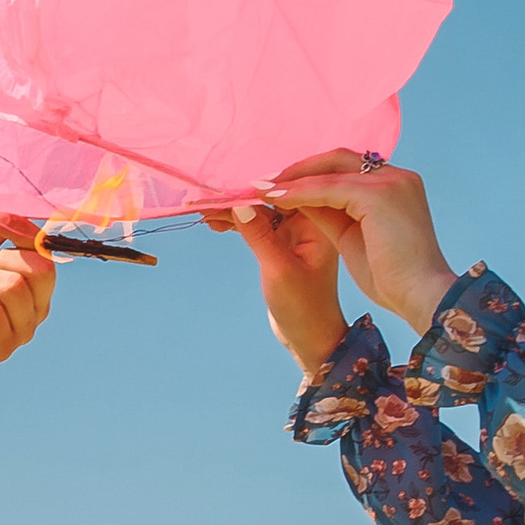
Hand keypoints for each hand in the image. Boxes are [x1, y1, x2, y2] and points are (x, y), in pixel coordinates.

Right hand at [202, 196, 350, 379]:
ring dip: (234, 210)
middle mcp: (310, 220)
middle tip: (208, 197)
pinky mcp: (283, 242)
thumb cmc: (303, 309)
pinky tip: (215, 223)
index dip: (255, 187)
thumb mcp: (278, 269)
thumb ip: (258, 234)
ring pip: (261, 209)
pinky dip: (237, 222)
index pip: (287, 191)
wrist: (311, 338)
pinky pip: (257, 224)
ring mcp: (295, 231)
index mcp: (320, 222)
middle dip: (240, 196)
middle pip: (271, 196)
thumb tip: (238, 203)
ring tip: (204, 212)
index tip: (225, 187)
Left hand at [255, 155, 458, 331]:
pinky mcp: (378, 195)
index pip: (347, 169)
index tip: (282, 185)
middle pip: (338, 160)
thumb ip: (333, 215)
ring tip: (262, 189)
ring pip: (330, 171)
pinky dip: (299, 192)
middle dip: (300, 169)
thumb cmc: (393, 280)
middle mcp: (396, 177)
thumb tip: (301, 200)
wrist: (421, 297)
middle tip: (266, 181)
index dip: (313, 175)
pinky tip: (276, 199)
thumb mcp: (354, 239)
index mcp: (396, 187)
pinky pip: (328, 188)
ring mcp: (390, 182)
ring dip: (293, 179)